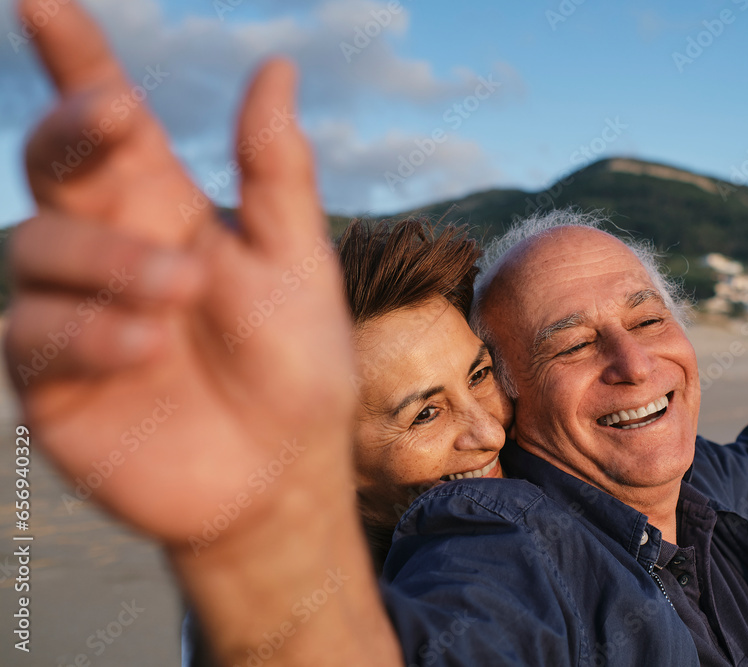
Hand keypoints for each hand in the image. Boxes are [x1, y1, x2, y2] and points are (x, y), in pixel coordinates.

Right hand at [5, 0, 354, 545]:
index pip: (110, 122)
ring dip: (104, 258)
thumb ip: (276, 172)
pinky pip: (31, 332)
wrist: (282, 471)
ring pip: (35, 245)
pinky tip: (146, 348)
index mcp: (168, 209)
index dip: (73, 58)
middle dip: (70, 130)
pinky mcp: (52, 375)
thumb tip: (276, 65)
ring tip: (179, 291)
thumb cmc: (296, 362)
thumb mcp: (298, 263)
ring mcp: (74, 310)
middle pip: (53, 162)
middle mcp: (110, 247)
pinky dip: (85, 331)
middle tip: (115, 120)